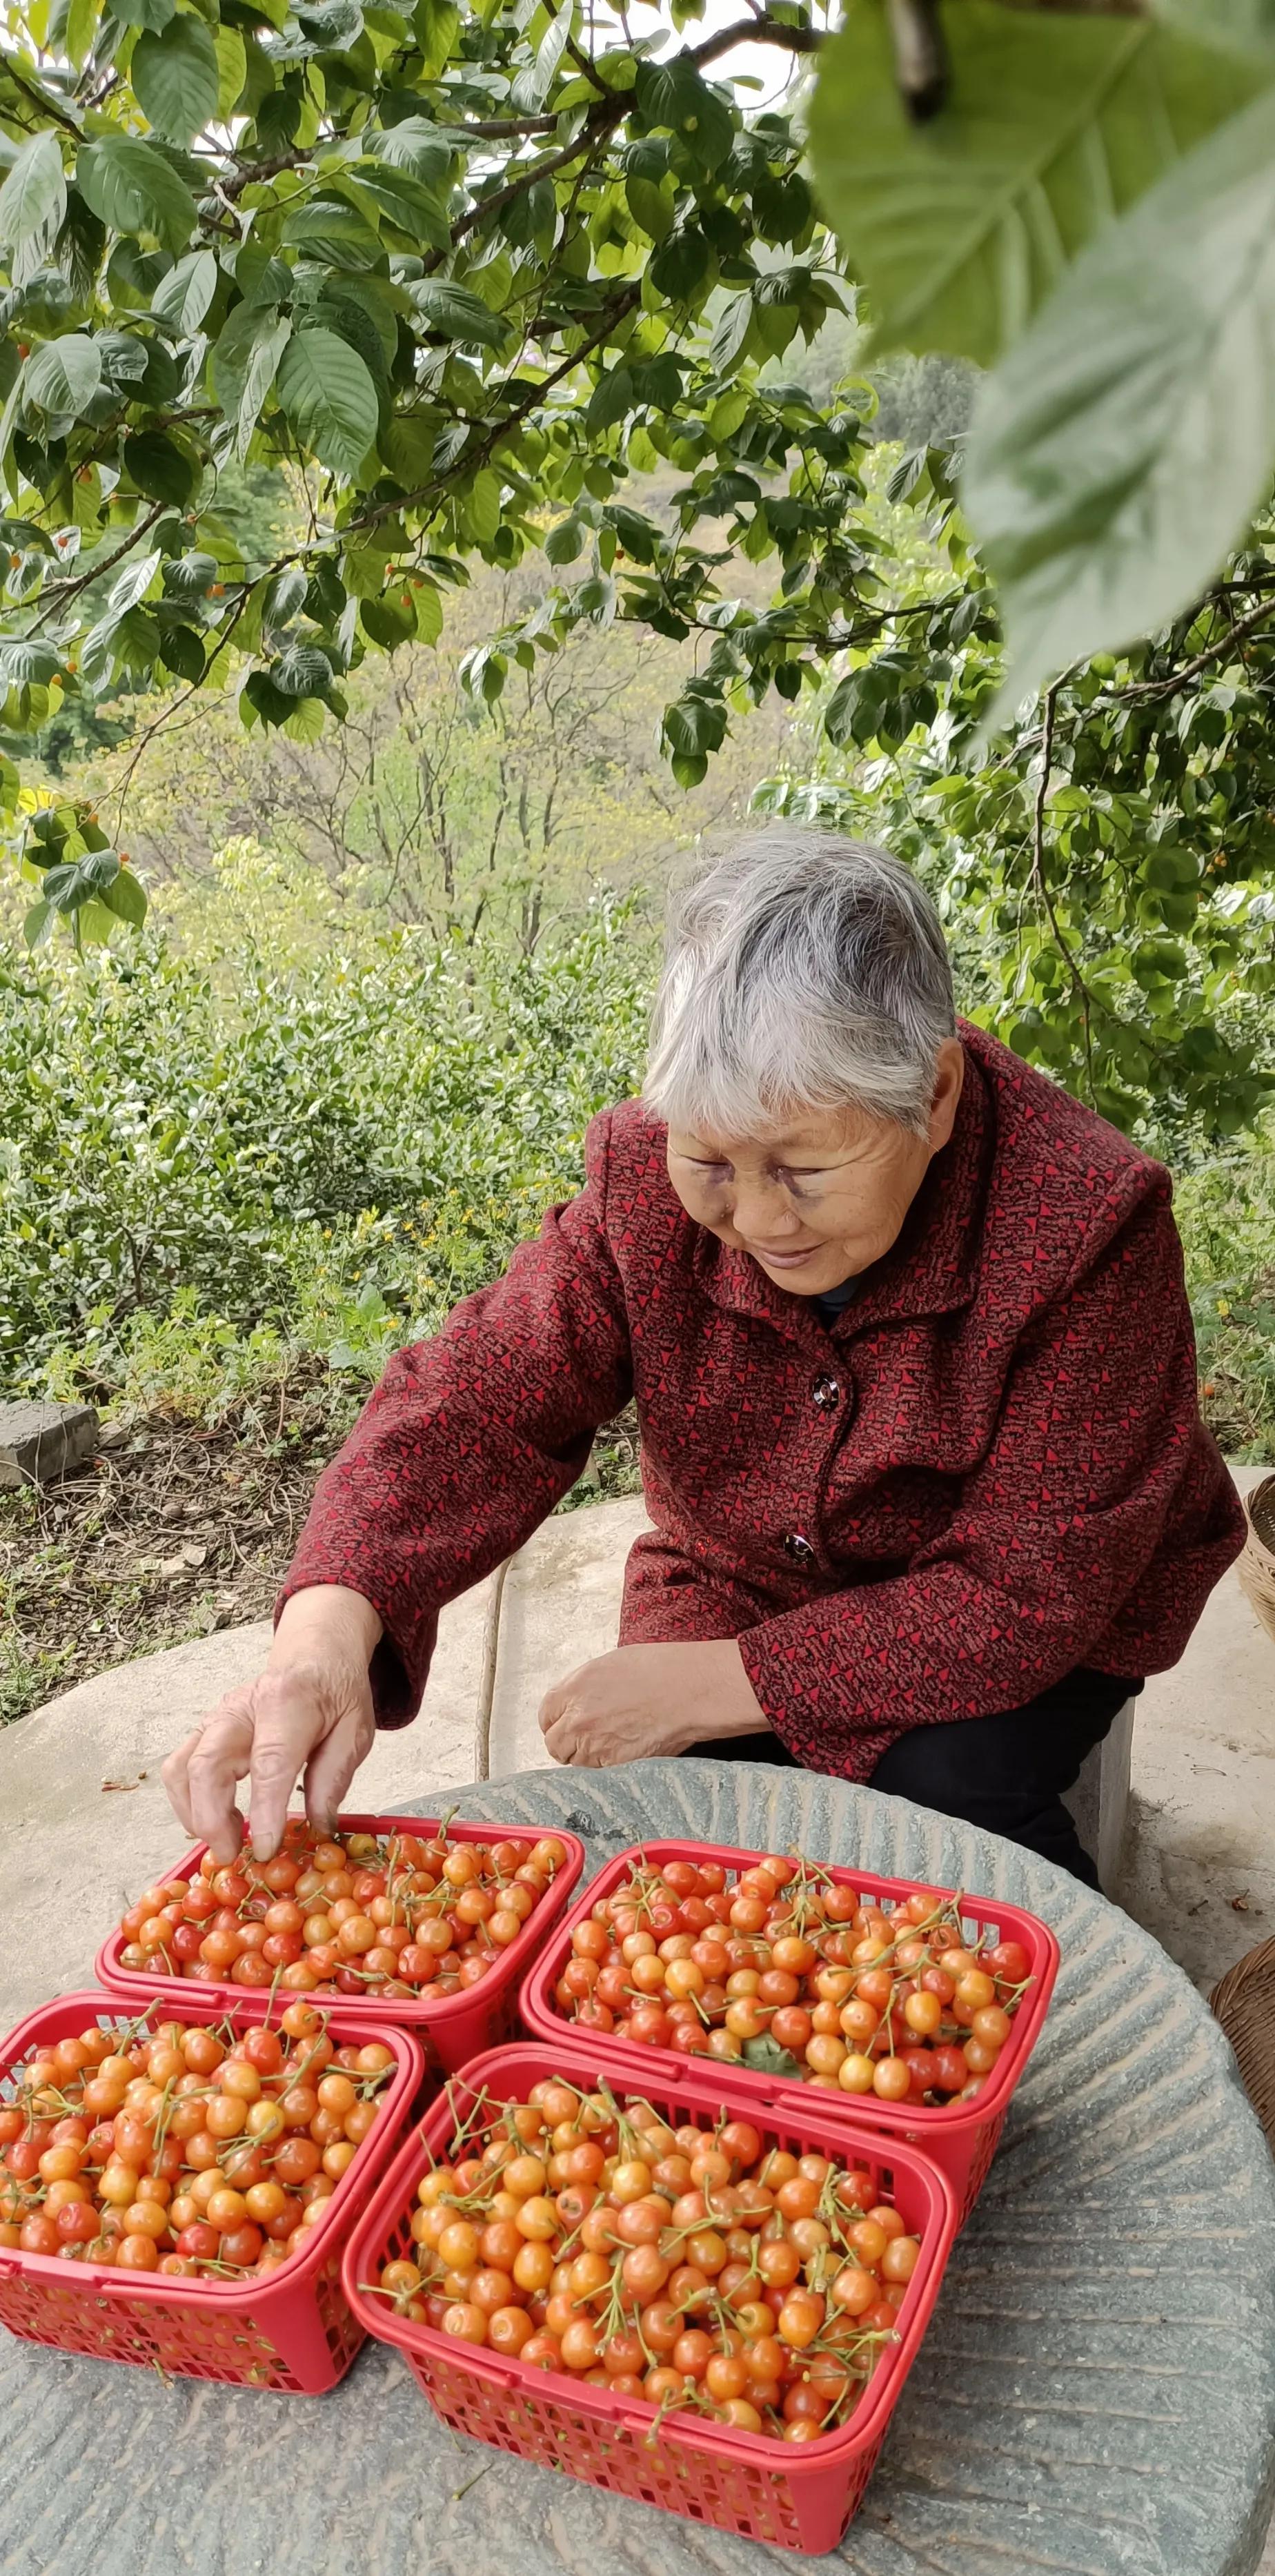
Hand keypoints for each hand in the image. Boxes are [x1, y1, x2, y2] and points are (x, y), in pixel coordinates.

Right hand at [162, 1586, 382, 1863]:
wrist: (314, 1657)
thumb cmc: (335, 1694)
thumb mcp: (355, 1730)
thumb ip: (335, 1775)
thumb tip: (317, 1826)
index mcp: (289, 1702)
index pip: (269, 1761)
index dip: (265, 1810)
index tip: (266, 1849)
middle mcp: (243, 1707)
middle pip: (207, 1764)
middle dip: (212, 1818)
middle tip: (234, 1855)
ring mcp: (217, 1717)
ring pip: (182, 1768)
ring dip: (195, 1814)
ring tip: (229, 1841)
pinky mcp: (204, 1731)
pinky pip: (179, 1769)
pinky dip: (189, 1803)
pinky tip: (220, 1821)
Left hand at [538, 1638, 765, 1768]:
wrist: (693, 1690)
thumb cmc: (662, 1669)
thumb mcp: (612, 1665)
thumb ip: (585, 1687)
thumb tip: (578, 1702)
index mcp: (575, 1689)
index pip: (546, 1715)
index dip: (558, 1721)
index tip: (567, 1724)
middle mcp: (578, 1720)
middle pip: (556, 1745)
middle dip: (569, 1743)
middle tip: (589, 1739)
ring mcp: (596, 1747)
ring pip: (578, 1763)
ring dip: (589, 1757)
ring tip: (615, 1744)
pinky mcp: (616, 1767)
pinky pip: (602, 1774)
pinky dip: (610, 1768)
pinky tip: (628, 1752)